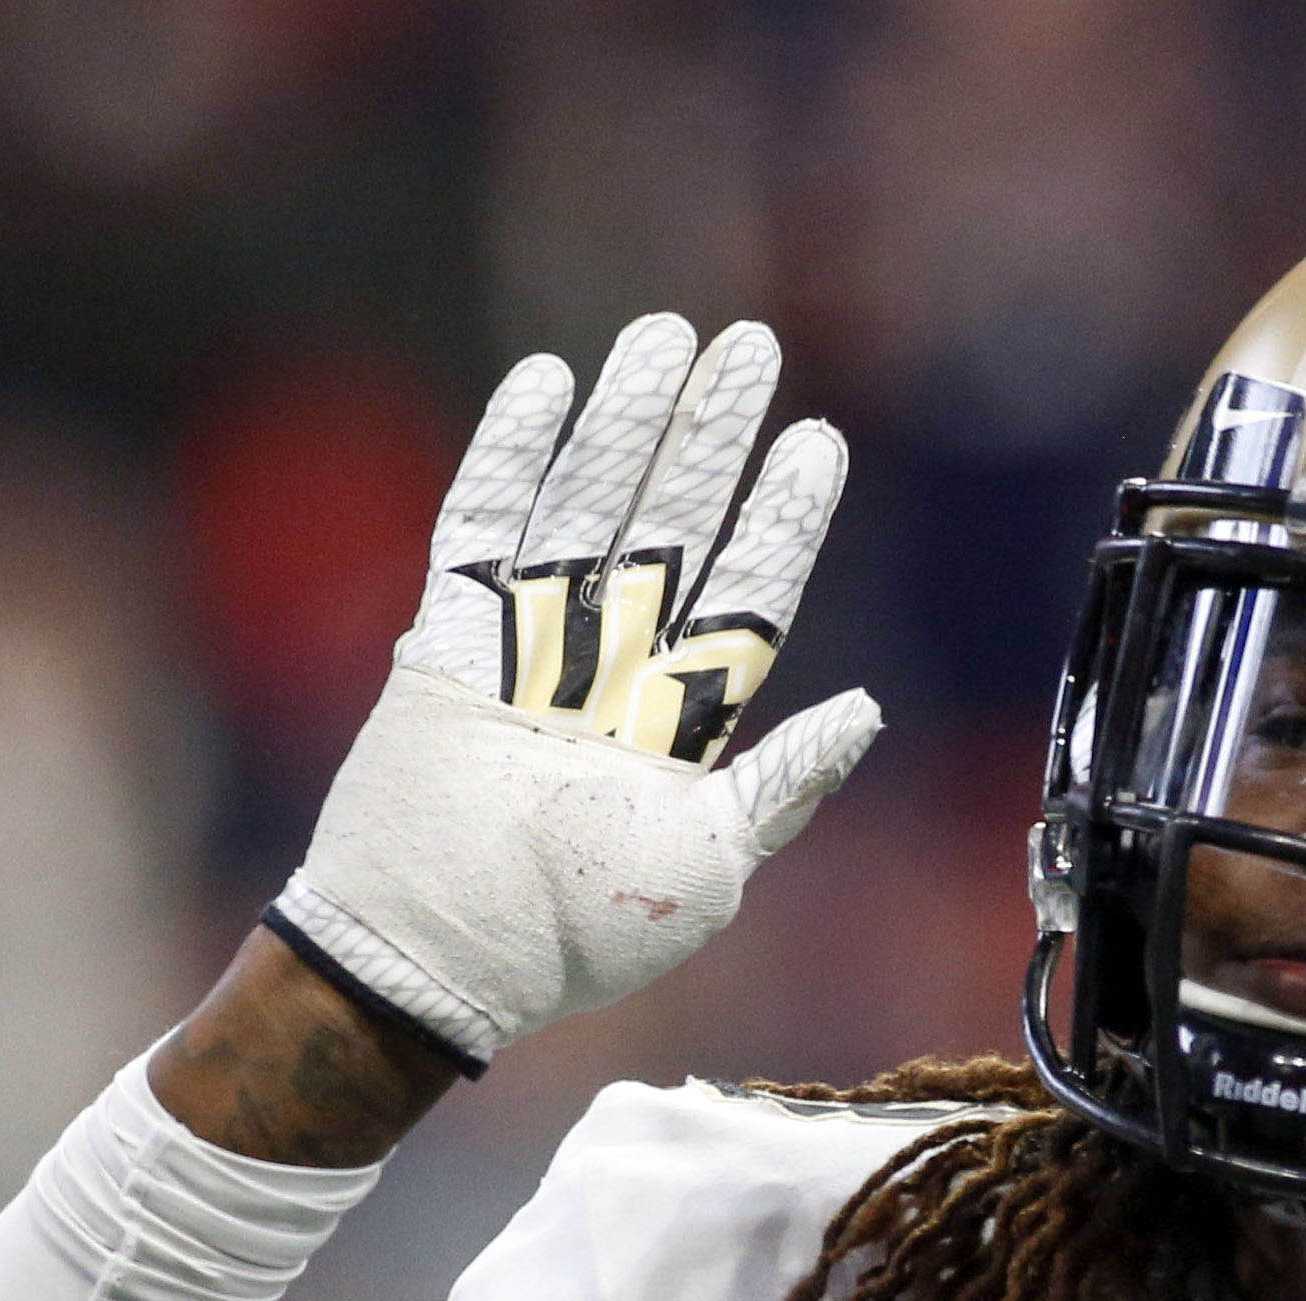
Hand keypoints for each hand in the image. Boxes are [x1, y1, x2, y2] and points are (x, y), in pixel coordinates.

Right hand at [265, 316, 883, 1064]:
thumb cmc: (577, 934)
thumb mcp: (713, 867)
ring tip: (666, 338)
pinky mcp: (447, 641)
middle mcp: (613, 676)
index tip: (816, 440)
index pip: (748, 596)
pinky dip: (511, 454)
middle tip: (749, 348)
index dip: (783, 518)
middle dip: (710, 439)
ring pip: (587, 507)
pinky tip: (549, 383)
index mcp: (683, 729)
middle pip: (673, 530)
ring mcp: (527, 652)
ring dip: (627, 424)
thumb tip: (867, 712)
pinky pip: (480, 526)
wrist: (438, 956)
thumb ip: (785, 783)